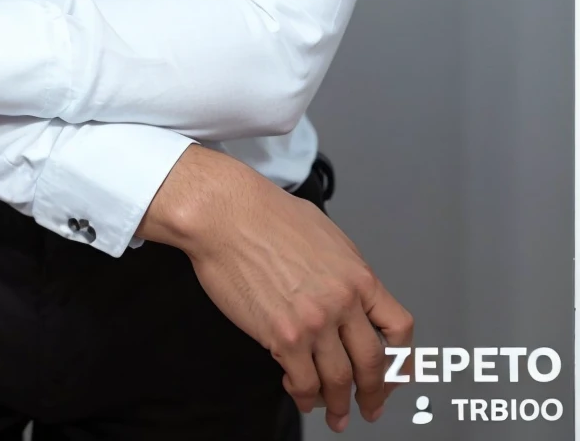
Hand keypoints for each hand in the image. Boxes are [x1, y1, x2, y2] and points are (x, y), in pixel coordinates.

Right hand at [137, 145, 412, 432]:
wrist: (226, 214)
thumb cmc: (266, 214)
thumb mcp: (325, 234)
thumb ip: (344, 271)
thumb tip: (351, 294)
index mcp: (358, 276)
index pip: (398, 327)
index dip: (400, 358)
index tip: (394, 372)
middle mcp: (342, 302)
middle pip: (373, 364)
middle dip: (374, 393)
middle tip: (370, 407)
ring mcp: (314, 322)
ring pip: (339, 380)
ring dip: (338, 404)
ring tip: (334, 413)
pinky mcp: (282, 337)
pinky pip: (303, 381)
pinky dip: (304, 395)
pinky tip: (300, 393)